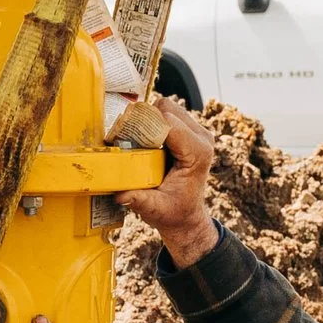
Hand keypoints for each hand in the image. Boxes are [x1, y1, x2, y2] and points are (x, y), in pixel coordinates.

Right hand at [115, 96, 219, 267]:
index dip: (143, 125)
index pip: (168, 123)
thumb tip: (121, 194)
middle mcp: (202, 138)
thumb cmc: (173, 212)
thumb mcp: (155, 209)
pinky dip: (152, 122)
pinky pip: (167, 113)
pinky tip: (145, 140)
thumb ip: (139, 200)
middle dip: (144, 120)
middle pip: (166, 108)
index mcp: (197, 153)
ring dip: (148, 119)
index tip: (124, 136)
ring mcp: (197, 132)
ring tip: (137, 140)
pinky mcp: (189, 131)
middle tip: (128, 138)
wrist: (186, 215)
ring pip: (166, 107)